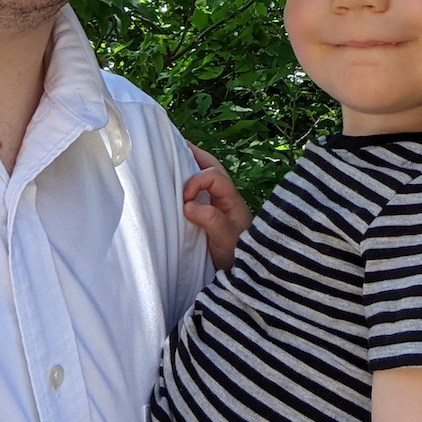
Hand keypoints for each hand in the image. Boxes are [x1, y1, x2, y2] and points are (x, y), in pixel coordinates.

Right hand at [182, 143, 252, 271]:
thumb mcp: (225, 240)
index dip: (196, 181)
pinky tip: (178, 187)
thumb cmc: (238, 256)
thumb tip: (189, 205)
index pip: (214, 176)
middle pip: (213, 166)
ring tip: (173, 161)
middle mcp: (228, 197)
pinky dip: (191, 183)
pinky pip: (203, 191)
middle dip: (195, 155)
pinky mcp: (214, 214)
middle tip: (175, 147)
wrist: (247, 275)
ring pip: (208, 176)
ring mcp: (222, 205)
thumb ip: (211, 220)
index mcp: (232, 199)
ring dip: (192, 167)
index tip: (184, 201)